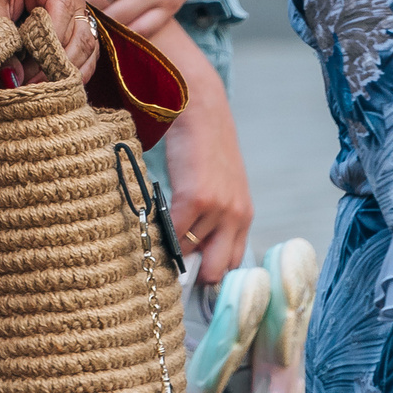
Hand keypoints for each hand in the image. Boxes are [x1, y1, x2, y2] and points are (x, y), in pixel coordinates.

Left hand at [0, 0, 98, 82]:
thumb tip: (12, 76)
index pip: (60, 11)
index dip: (46, 43)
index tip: (26, 68)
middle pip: (78, 34)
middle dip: (54, 64)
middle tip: (30, 85)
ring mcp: (83, 13)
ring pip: (87, 47)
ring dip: (66, 73)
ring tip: (40, 88)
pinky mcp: (84, 32)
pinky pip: (90, 56)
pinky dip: (75, 75)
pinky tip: (57, 86)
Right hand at [159, 49, 251, 285]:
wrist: (201, 107)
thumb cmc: (204, 147)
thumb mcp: (220, 186)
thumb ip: (213, 219)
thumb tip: (188, 253)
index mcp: (244, 216)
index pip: (233, 266)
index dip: (211, 277)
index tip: (191, 285)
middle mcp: (237, 216)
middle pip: (217, 271)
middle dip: (193, 276)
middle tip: (171, 274)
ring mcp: (219, 209)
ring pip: (187, 250)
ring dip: (169, 249)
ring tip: (155, 240)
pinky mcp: (197, 198)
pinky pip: (172, 233)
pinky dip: (158, 235)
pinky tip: (148, 227)